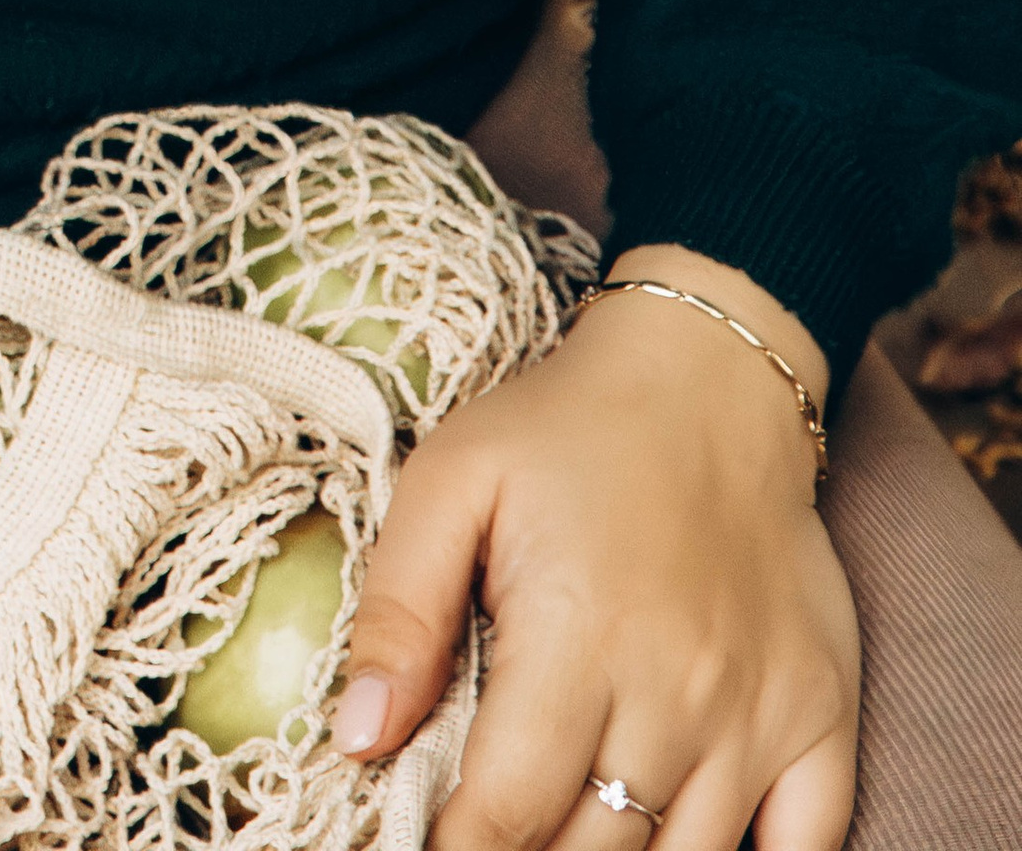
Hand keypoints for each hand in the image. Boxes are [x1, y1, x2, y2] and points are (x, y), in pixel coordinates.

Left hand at [336, 244, 857, 850]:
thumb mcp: (451, 482)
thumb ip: (397, 611)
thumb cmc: (565, 428)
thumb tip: (356, 736)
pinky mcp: (821, 714)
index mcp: (576, 637)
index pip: (504, 814)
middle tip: (492, 820)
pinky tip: (682, 840)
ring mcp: (759, 714)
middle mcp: (677, 692)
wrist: (708, 375)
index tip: (424, 842)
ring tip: (568, 825)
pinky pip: (809, 849)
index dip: (454, 848)